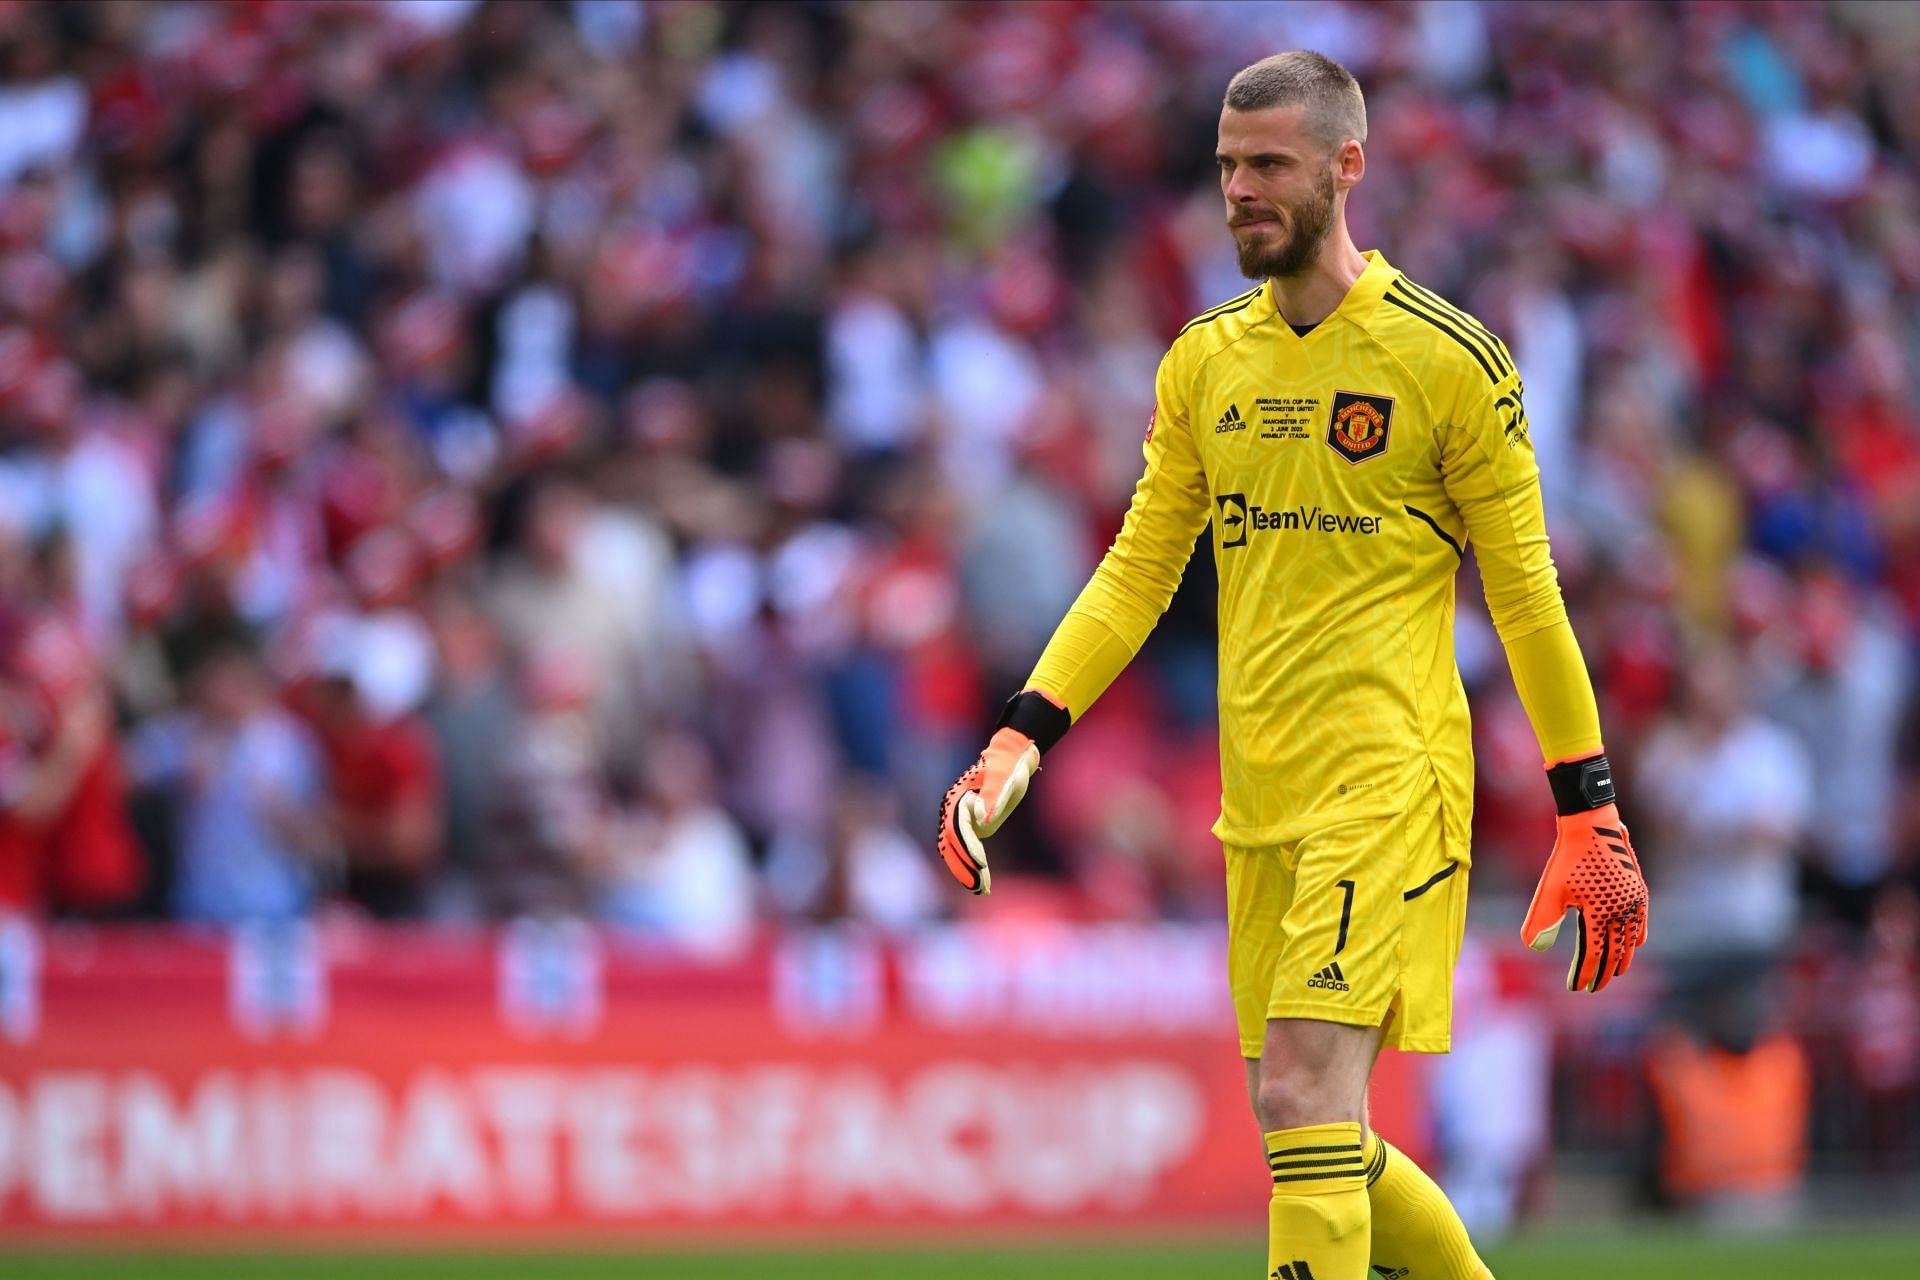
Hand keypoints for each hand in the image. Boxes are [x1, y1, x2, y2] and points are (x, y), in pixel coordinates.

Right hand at [936, 727, 1038, 895]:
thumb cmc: (1008, 765)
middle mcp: (954, 811)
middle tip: (980, 888)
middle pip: (952, 845)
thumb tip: (982, 822)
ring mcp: (961, 820)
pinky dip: (972, 867)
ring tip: (982, 891)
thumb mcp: (1004, 778)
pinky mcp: (972, 826)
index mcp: (958, 799)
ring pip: (956, 851)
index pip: (956, 830)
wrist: (1011, 757)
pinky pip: (966, 850)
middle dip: (964, 867)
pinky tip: (982, 883)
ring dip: (966, 871)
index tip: (980, 866)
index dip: (966, 849)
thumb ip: (993, 798)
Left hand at [1521, 756, 1648, 992]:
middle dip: (1604, 972)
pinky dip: (1636, 937)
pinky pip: (1641, 922)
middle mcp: (1623, 912)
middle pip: (1615, 952)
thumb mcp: (1550, 891)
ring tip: (1615, 972)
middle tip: (1595, 987)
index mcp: (1601, 914)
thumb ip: (1542, 921)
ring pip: (1631, 940)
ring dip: (1623, 958)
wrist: (1593, 825)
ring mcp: (1634, 902)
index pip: (1594, 954)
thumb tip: (1533, 949)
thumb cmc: (1568, 858)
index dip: (1585, 973)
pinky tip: (1633, 944)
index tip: (1577, 988)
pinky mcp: (1638, 890)